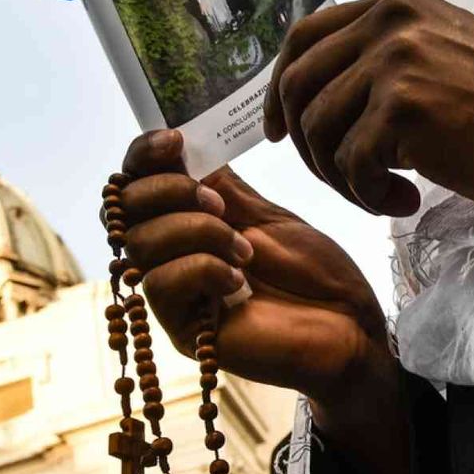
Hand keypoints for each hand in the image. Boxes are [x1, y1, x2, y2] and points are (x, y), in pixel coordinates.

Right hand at [116, 130, 408, 473]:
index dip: (142, 157)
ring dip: (195, 231)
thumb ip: (221, 184)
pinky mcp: (185, 331)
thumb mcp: (266, 215)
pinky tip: (238, 280)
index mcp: (186, 225)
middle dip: (169, 192)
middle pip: (123, 211)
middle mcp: (170, 259)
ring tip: (244, 248)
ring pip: (140, 245)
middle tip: (221, 203)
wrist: (350, 326)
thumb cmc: (315, 273)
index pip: (133, 185)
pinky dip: (201, 268)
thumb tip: (181, 145)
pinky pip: (161, 284)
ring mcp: (175, 296)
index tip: (175, 141)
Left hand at [262, 0, 473, 216]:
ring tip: (382, 193)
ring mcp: (395, 59)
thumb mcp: (438, 55)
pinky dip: (369, 196)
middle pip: (298, 86)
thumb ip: (380, 56)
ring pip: (318, 130)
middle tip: (340, 179)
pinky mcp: (404, 105)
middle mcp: (389, 20)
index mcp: (393, 3)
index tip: (279, 132)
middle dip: (305, 145)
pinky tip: (405, 202)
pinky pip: (350, 164)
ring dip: (341, 178)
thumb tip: (309, 93)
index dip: (279, 89)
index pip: (304, 38)